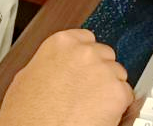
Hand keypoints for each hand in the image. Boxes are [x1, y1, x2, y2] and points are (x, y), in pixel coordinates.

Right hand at [0, 29, 132, 125]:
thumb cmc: (26, 113)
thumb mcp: (28, 76)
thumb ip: (50, 63)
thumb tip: (56, 65)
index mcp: (61, 43)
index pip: (87, 38)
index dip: (86, 57)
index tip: (84, 67)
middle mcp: (85, 52)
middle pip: (105, 55)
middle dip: (99, 72)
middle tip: (86, 90)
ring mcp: (103, 71)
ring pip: (118, 74)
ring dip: (109, 88)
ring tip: (90, 105)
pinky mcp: (117, 93)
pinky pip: (126, 95)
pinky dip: (117, 106)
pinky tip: (99, 114)